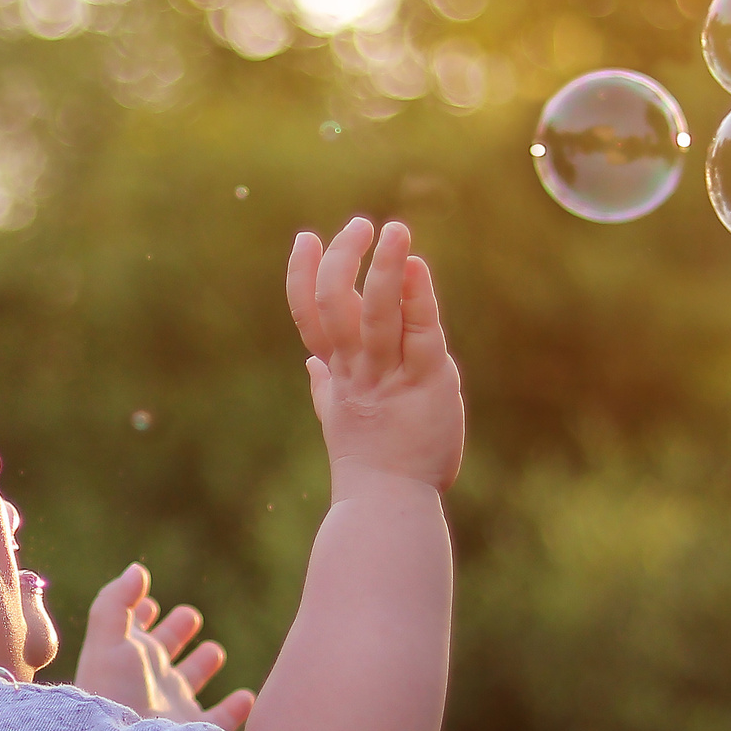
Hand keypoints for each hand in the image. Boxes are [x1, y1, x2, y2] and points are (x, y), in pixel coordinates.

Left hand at [75, 564, 255, 730]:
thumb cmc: (115, 693)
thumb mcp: (109, 639)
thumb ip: (117, 601)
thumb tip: (137, 570)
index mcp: (129, 656)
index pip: (136, 628)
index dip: (141, 612)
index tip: (150, 601)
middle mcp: (150, 681)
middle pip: (164, 651)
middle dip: (175, 631)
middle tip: (189, 615)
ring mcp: (173, 706)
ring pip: (191, 680)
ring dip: (202, 664)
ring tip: (214, 650)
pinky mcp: (195, 730)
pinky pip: (220, 717)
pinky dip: (236, 706)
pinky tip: (246, 696)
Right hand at [287, 218, 464, 494]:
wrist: (388, 505)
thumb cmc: (372, 464)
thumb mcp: (342, 419)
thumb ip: (326, 386)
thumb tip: (312, 361)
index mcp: (337, 373)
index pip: (309, 314)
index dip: (303, 273)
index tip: (305, 237)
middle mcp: (357, 369)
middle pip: (334, 303)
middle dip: (342, 258)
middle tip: (360, 226)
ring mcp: (389, 375)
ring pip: (375, 313)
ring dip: (382, 267)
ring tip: (392, 231)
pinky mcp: (427, 380)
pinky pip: (419, 332)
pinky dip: (417, 297)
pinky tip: (416, 267)